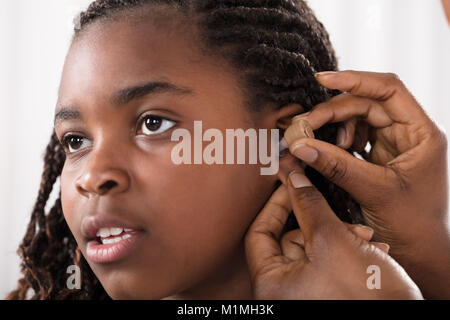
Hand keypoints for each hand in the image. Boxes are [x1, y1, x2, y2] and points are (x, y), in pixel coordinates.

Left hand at [244, 170, 422, 299]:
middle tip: (346, 220)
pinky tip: (372, 250)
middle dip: (321, 223)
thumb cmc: (366, 295)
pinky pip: (328, 262)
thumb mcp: (334, 241)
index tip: (293, 185)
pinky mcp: (326, 293)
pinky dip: (347, 252)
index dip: (276, 205)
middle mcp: (283, 291)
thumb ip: (310, 206)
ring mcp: (304, 293)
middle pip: (290, 240)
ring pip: (314, 248)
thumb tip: (294, 180)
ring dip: (341, 236)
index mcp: (272, 284)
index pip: (259, 233)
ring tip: (367, 238)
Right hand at [284, 70, 448, 297]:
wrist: (418, 251)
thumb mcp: (373, 191)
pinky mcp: (380, 155)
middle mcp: (408, 132)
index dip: (355, 80)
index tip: (322, 80)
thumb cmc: (409, 225)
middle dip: (332, 112)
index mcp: (420, 133)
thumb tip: (300, 145)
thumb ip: (336, 165)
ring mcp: (393, 142)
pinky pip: (354, 136)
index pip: (388, 89)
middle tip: (303, 126)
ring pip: (357, 118)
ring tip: (315, 143)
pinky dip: (337, 141)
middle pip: (366, 103)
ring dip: (333, 126)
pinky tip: (328, 151)